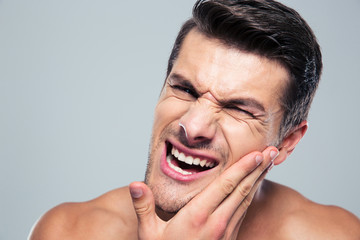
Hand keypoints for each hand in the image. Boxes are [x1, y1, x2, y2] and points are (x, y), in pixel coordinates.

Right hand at [129, 146, 277, 239]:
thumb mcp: (149, 234)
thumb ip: (143, 207)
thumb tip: (134, 184)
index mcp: (197, 216)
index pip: (225, 186)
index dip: (242, 168)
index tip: (256, 153)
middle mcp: (217, 222)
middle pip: (242, 189)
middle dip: (258, 168)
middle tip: (272, 150)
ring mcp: (226, 231)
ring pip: (246, 199)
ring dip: (258, 179)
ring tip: (268, 162)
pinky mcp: (230, 236)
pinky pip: (244, 211)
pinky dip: (251, 194)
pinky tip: (253, 186)